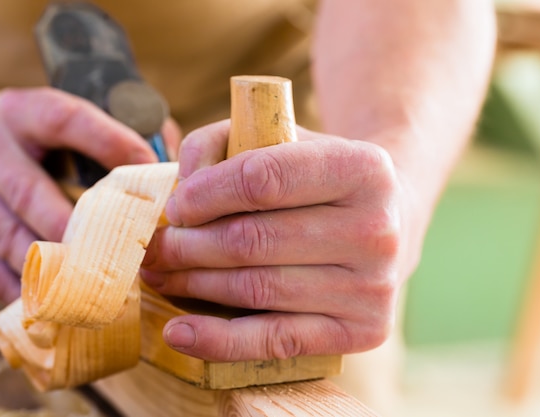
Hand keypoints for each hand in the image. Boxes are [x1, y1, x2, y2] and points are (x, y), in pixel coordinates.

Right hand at [0, 87, 167, 302]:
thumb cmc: (52, 144)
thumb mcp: (79, 122)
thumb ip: (129, 134)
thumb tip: (177, 169)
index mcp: (22, 113)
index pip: (64, 121)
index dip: (108, 143)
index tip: (151, 170)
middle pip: (31, 192)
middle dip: (81, 227)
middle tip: (127, 251)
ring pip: (13, 238)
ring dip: (59, 267)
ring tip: (102, 285)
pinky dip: (31, 290)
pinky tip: (64, 303)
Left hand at [141, 120, 404, 361]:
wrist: (385, 223)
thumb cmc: (316, 181)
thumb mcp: (280, 141)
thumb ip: (223, 143)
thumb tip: (182, 182)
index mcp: (363, 168)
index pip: (264, 180)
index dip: (206, 193)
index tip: (175, 206)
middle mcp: (377, 229)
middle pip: (253, 241)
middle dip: (188, 244)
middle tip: (155, 246)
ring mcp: (373, 288)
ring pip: (255, 289)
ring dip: (193, 284)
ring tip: (162, 274)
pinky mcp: (362, 332)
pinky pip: (276, 341)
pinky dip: (220, 340)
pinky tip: (179, 331)